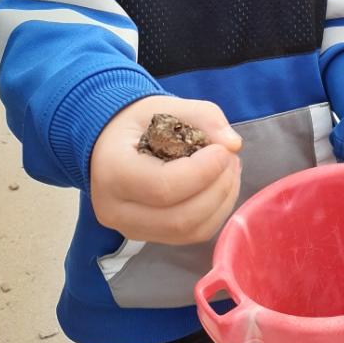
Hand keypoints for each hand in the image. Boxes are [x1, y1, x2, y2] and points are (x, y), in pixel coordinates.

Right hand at [90, 95, 241, 244]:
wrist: (110, 143)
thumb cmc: (138, 123)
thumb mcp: (166, 106)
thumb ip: (203, 116)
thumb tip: (233, 144)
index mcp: (113, 171)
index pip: (163, 186)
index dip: (202, 172)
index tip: (223, 151)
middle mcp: (115, 209)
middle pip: (179, 218)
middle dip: (217, 189)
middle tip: (231, 160)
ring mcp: (129, 229)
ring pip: (189, 232)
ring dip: (221, 203)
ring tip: (230, 171)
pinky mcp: (147, 237)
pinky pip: (190, 236)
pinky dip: (215, 213)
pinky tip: (220, 186)